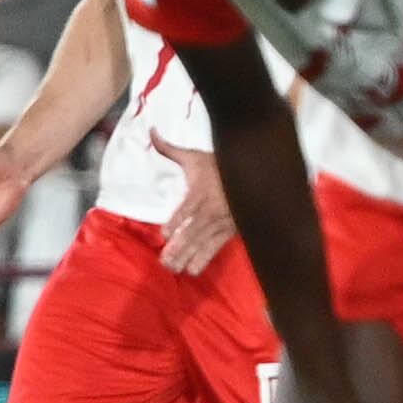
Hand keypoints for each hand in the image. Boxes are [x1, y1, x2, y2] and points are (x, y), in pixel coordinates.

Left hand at [157, 140, 236, 273]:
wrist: (252, 171)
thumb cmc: (217, 164)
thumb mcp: (194, 155)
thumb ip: (169, 149)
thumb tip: (150, 132)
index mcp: (202, 190)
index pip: (189, 207)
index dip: (178, 220)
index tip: (165, 233)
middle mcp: (213, 208)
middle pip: (194, 230)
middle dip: (179, 247)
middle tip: (165, 260)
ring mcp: (223, 222)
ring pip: (203, 242)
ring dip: (188, 256)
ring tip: (173, 268)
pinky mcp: (230, 230)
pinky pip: (216, 247)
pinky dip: (204, 259)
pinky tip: (192, 270)